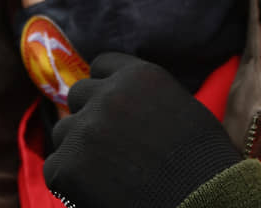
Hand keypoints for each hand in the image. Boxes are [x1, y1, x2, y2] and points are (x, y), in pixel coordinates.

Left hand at [44, 52, 240, 207]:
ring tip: (108, 175)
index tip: (110, 108)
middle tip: (108, 147)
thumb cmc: (203, 164)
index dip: (104, 88)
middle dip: (89, 117)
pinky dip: (71, 181)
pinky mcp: (67, 165)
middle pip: (78, 95)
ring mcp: (84, 129)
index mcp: (137, 75)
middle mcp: (107, 95)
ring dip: (78, 148)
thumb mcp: (181, 108)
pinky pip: (56, 166)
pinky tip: (98, 192)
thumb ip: (144, 96)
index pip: (101, 65)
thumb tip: (121, 98)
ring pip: (64, 131)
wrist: (204, 203)